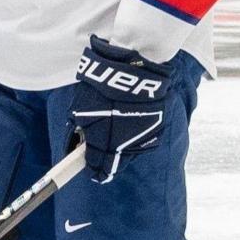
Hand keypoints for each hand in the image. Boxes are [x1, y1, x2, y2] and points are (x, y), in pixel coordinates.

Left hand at [64, 36, 175, 181]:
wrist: (132, 70)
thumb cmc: (101, 89)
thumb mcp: (82, 111)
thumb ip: (83, 132)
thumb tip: (83, 143)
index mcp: (106, 145)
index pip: (99, 170)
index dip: (93, 170)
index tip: (90, 169)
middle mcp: (128, 146)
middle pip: (117, 163)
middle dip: (108, 158)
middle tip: (100, 149)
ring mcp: (145, 137)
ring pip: (132, 150)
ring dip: (123, 145)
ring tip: (116, 128)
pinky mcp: (158, 126)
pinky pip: (144, 136)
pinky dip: (136, 132)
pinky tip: (130, 120)